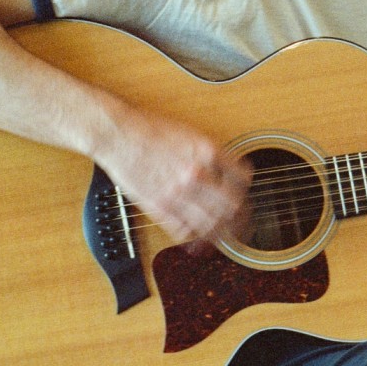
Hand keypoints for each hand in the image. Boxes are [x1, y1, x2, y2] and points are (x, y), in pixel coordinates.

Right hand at [93, 104, 250, 243]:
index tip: (245, 193)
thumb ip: (211, 155)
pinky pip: (183, 229)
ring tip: (226, 234)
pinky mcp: (158, 206)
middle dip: (241, 216)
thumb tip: (229, 172)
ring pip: (210, 222)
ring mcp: (177, 192)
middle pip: (231, 205)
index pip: (241, 179)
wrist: (119, 135)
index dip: (247, 188)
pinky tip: (199, 234)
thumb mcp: (192, 134)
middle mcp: (196, 174)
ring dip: (222, 231)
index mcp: (208, 152)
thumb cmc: (152, 130)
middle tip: (243, 221)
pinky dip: (194, 235)